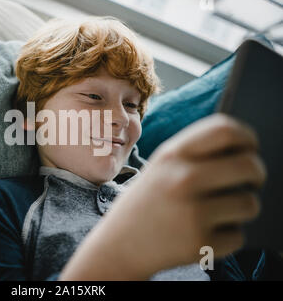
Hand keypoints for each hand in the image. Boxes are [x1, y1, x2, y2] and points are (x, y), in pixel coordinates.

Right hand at [60, 113, 265, 279]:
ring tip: (217, 213)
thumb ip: (197, 153)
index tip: (249, 149)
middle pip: (249, 165)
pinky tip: (203, 234)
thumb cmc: (147, 202)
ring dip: (240, 209)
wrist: (118, 245)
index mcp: (172, 155)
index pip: (225, 129)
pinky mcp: (198, 244)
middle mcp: (182, 179)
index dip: (247, 137)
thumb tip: (247, 149)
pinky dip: (226, 237)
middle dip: (258, 174)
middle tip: (250, 182)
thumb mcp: (161, 167)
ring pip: (250, 204)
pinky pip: (238, 236)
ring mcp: (191, 213)